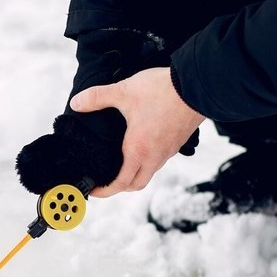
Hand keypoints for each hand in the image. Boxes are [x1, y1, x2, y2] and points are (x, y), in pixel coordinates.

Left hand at [70, 67, 204, 197]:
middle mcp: (154, 156)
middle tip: (106, 180)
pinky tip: (141, 147)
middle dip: (119, 187)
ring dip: (135, 174)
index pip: (120, 183)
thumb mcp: (124, 91)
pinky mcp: (177, 143)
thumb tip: (77, 103)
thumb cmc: (163, 91)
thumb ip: (98, 97)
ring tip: (121, 165)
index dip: (105, 191)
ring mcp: (168, 151)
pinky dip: (147, 162)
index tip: (94, 190)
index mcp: (138, 151)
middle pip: (136, 184)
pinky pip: (159, 161)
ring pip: (149, 173)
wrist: (198, 85)